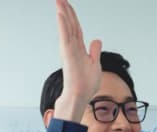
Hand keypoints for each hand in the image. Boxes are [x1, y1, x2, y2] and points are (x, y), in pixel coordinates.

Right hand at [51, 0, 102, 122]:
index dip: (72, 16)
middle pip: (70, 24)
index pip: (76, 28)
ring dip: (63, 13)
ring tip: (59, 1)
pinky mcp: (68, 54)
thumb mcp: (95, 64)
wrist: (80, 96)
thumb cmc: (86, 84)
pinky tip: (60, 14)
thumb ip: (94, 51)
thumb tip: (96, 40)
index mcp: (78, 49)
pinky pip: (65, 36)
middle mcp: (72, 47)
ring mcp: (69, 50)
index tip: (67, 5)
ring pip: (66, 27)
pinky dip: (63, 25)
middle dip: (66, 10)